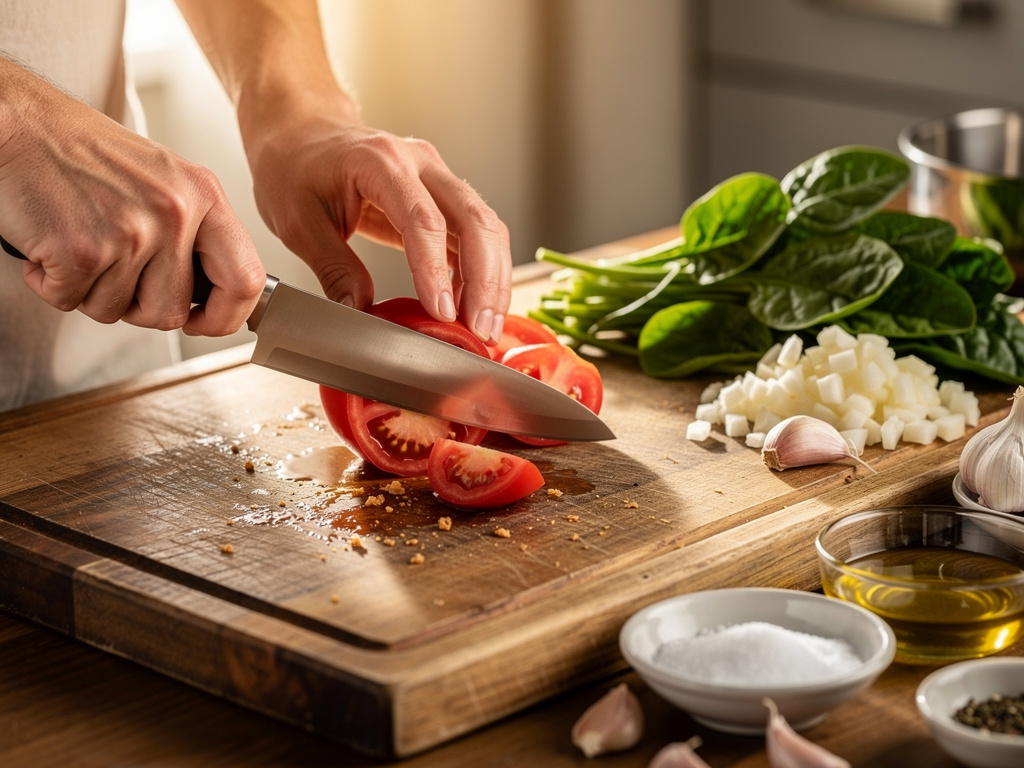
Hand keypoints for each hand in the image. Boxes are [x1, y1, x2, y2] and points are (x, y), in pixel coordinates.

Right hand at [0, 58, 264, 335]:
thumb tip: (216, 296)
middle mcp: (175, 212)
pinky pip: (71, 301)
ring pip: (118, 311)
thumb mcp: (165, 180)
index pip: (246, 281)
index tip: (203, 322)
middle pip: (171, 312)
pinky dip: (51, 283)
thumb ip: (196, 234)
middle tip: (113, 271)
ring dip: (91, 291)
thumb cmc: (85, 152)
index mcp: (204, 195)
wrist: (17, 121)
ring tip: (80, 243)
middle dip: (137, 306)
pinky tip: (50, 242)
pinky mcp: (82, 250)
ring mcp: (130, 232)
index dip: (226, 316)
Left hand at [243, 96, 511, 342]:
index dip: (436, 271)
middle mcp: (419, 162)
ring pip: (486, 225)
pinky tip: (474, 304)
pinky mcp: (443, 194)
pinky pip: (477, 231)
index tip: (442, 313)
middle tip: (481, 328)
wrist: (301, 133)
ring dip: (493, 278)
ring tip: (486, 325)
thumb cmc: (295, 168)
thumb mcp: (298, 223)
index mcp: (379, 162)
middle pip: (473, 219)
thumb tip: (360, 311)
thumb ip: (333, 268)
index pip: (422, 220)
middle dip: (485, 279)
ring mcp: (437, 175)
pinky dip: (483, 270)